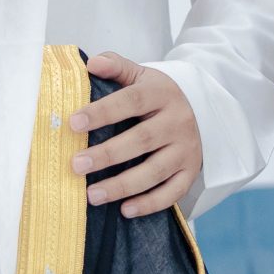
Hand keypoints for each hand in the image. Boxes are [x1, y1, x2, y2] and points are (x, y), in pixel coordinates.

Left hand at [70, 55, 201, 216]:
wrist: (199, 111)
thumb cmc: (156, 96)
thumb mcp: (140, 75)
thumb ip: (116, 66)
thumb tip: (91, 63)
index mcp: (161, 93)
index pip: (131, 101)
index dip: (102, 112)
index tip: (73, 123)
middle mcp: (177, 122)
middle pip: (142, 140)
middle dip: (107, 154)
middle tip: (76, 165)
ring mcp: (186, 150)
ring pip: (155, 171)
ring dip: (123, 186)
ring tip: (92, 195)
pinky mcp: (190, 172)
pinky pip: (173, 193)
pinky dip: (150, 204)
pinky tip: (125, 210)